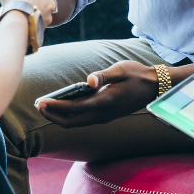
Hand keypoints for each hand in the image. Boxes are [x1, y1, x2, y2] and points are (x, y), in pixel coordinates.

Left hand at [36, 61, 157, 127]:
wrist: (155, 88)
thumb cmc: (137, 75)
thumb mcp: (121, 70)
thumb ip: (104, 76)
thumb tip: (89, 80)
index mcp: (105, 102)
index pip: (74, 109)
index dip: (56, 107)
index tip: (41, 102)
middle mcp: (103, 114)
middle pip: (72, 122)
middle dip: (53, 115)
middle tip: (38, 105)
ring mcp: (104, 117)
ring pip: (77, 123)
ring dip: (60, 116)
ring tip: (46, 105)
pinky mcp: (105, 115)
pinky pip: (83, 120)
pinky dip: (69, 115)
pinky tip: (63, 105)